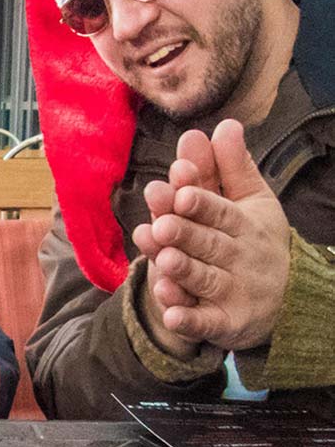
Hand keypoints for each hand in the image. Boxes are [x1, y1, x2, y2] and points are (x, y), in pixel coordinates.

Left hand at [137, 120, 290, 349]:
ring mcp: (231, 292)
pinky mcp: (223, 323)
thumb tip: (224, 124)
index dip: (199, 201)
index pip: (218, 210)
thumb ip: (230, 168)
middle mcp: (237, 258)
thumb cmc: (254, 241)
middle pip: (207, 243)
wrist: (283, 301)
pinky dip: (188, 320)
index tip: (179, 190)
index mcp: (242, 225)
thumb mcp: (249, 202)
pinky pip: (204, 322)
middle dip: (185, 233)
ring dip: (184, 271)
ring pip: (203, 280)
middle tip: (163, 224)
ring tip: (164, 260)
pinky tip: (170, 315)